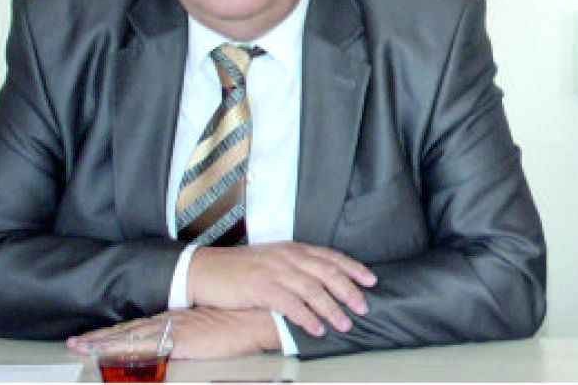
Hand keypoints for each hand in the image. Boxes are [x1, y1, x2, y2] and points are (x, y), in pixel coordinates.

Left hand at [66, 308, 279, 358]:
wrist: (255, 315)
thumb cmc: (238, 320)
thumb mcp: (209, 327)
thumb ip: (191, 333)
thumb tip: (179, 342)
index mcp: (173, 319)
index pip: (136, 327)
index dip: (112, 333)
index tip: (90, 337)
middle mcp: (168, 323)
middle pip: (126, 332)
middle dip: (99, 338)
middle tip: (73, 343)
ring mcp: (173, 331)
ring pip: (130, 339)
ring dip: (104, 344)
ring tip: (81, 348)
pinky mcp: (181, 341)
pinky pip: (148, 349)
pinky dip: (128, 352)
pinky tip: (114, 356)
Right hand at [188, 241, 376, 336]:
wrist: (206, 269)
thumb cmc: (238, 269)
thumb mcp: (270, 261)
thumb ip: (294, 268)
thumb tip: (321, 284)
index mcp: (290, 249)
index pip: (329, 255)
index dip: (352, 267)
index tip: (371, 279)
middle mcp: (286, 256)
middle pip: (326, 271)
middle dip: (348, 289)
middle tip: (363, 306)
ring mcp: (273, 270)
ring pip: (312, 289)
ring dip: (331, 308)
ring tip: (345, 324)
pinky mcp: (260, 287)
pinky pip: (290, 304)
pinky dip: (306, 317)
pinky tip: (316, 329)